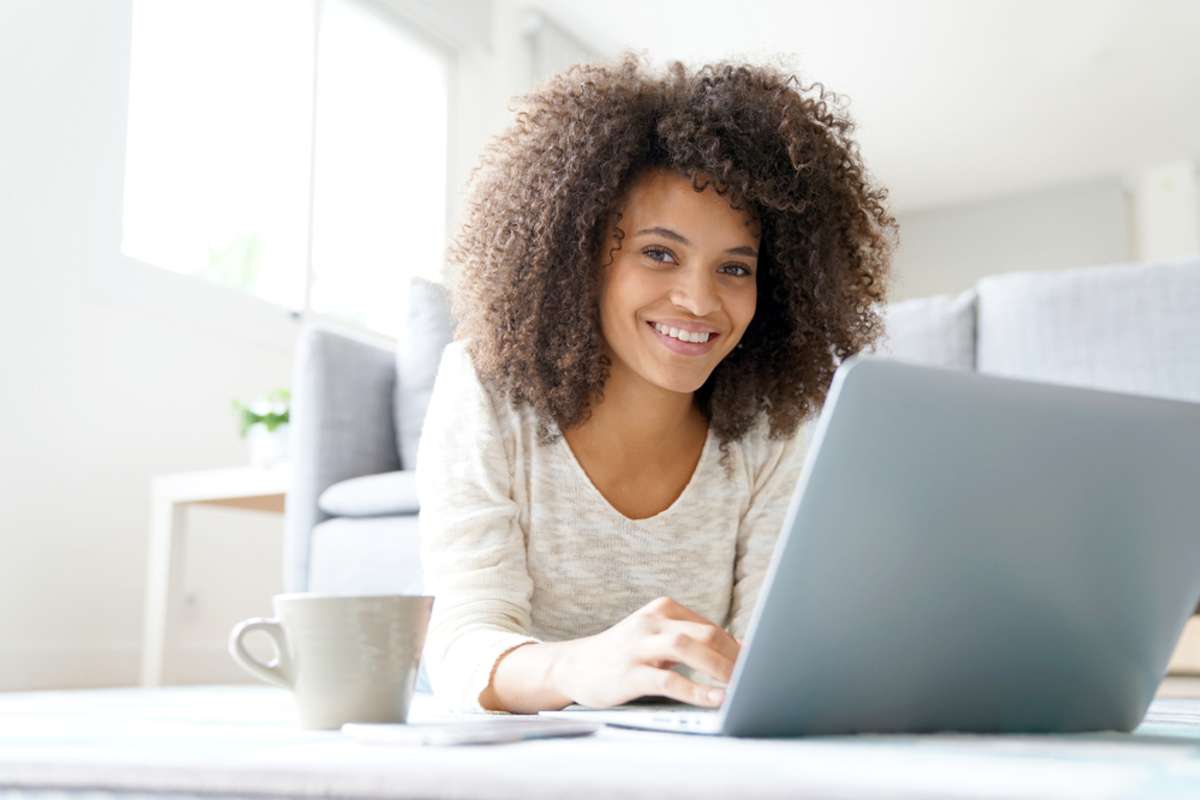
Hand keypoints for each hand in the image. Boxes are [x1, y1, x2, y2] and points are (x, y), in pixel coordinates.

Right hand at [550, 596, 742, 708]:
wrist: (574, 665)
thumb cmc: (623, 654)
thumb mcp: (654, 637)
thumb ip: (689, 639)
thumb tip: (737, 649)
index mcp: (662, 610)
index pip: (710, 625)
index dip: (738, 646)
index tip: (759, 663)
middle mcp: (651, 622)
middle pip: (705, 633)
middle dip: (735, 656)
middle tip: (756, 676)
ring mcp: (638, 646)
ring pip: (687, 648)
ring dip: (719, 668)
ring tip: (741, 685)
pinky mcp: (629, 672)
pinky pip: (668, 678)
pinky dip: (696, 689)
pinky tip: (714, 699)